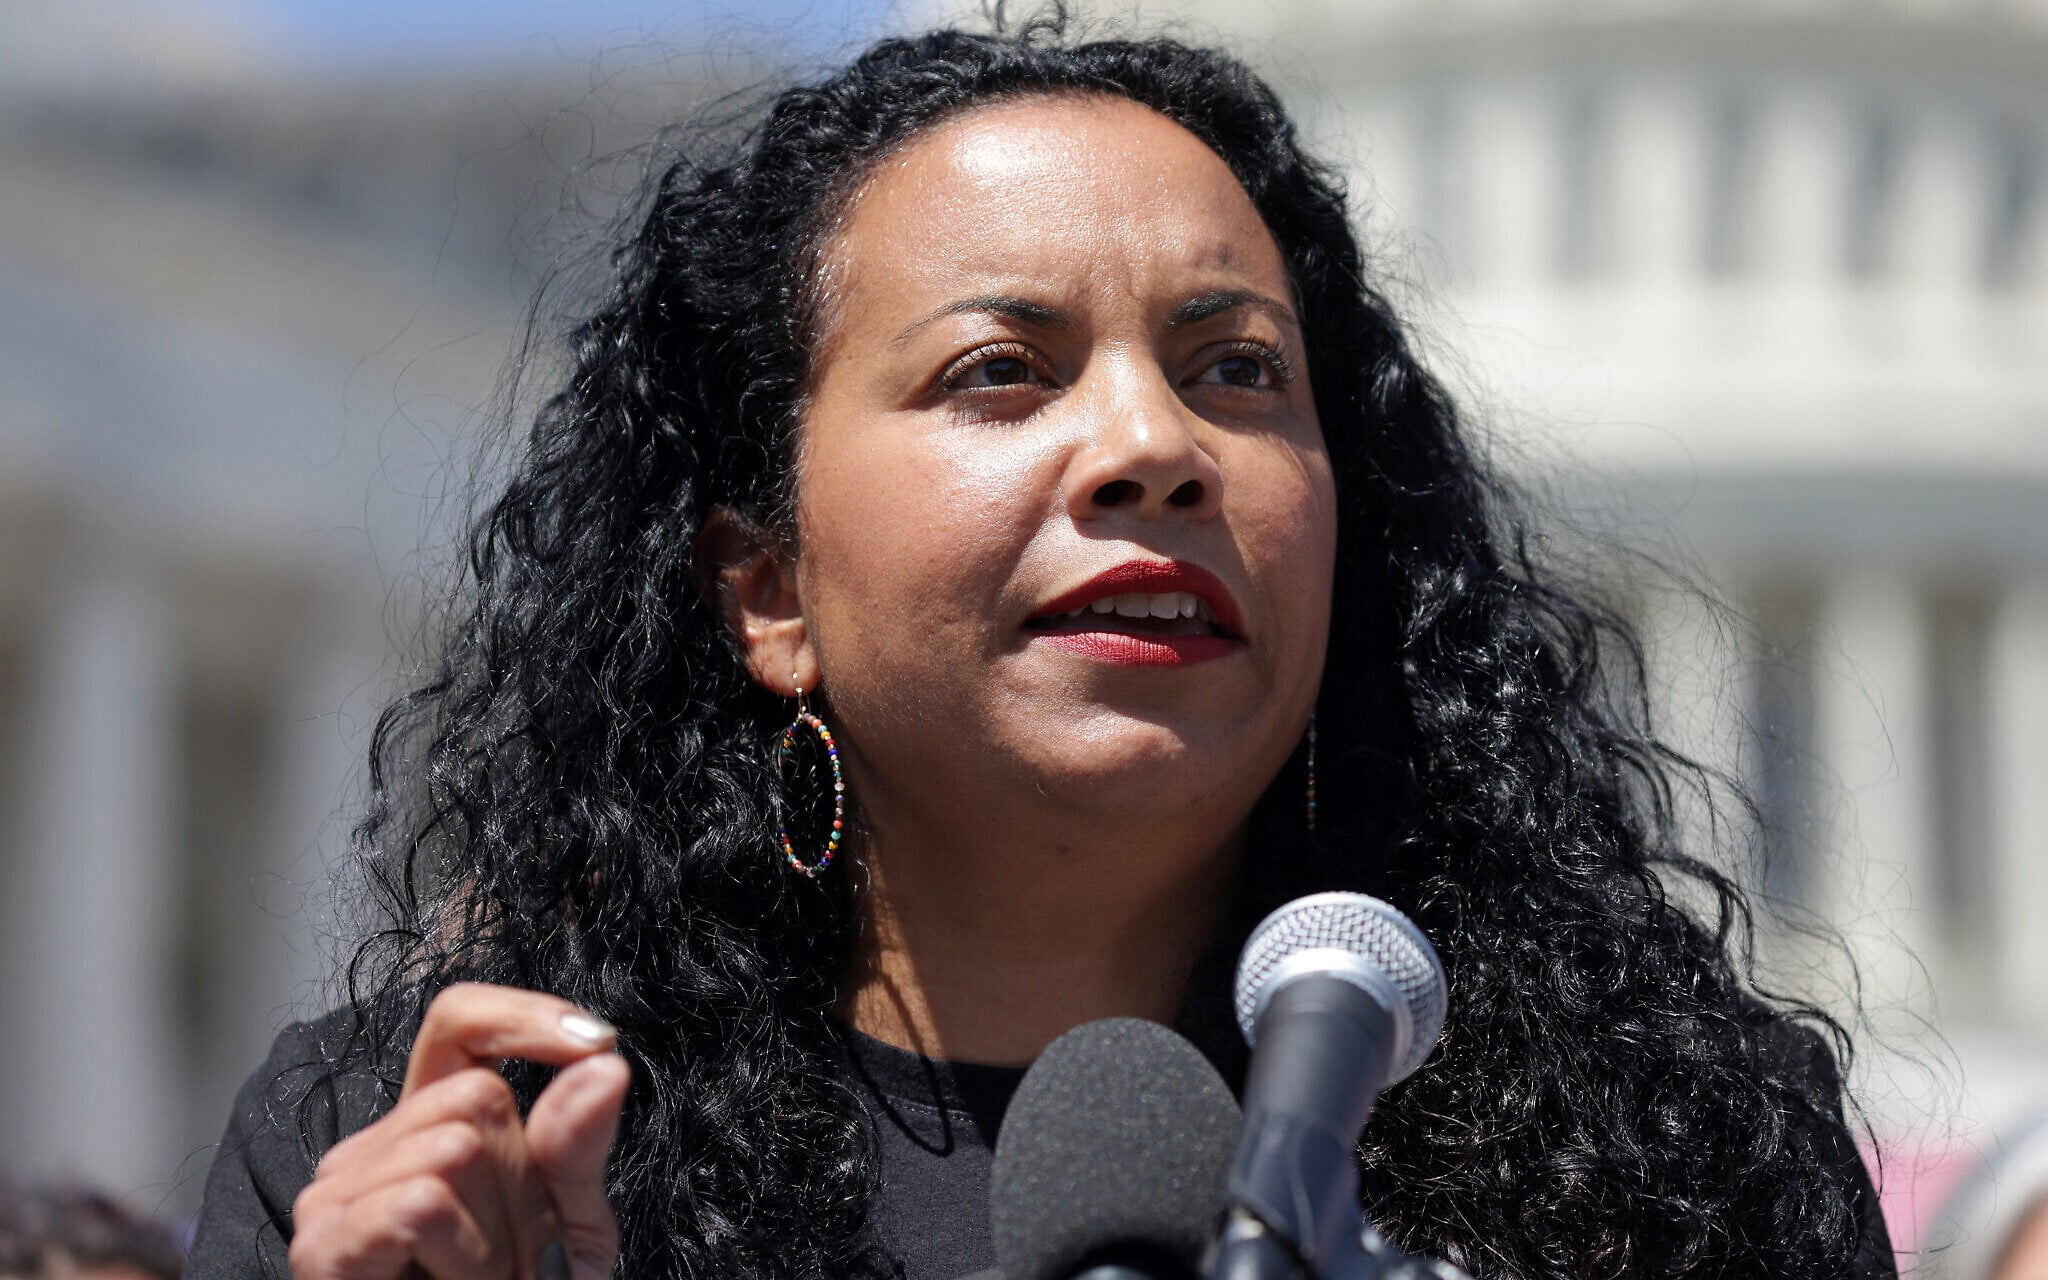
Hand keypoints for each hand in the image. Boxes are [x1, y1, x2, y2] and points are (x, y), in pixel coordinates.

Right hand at [288, 983, 631, 1279]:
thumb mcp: (568, 1230)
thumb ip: (579, 1148)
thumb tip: (604, 1063)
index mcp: (431, 1130)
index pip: (458, 1023)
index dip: (521, 1015)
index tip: (596, 1042)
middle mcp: (373, 1150)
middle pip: (477, 1095)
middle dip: (528, 1188)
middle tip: (514, 1263)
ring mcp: (336, 1195)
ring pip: (456, 1144)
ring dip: (503, 1236)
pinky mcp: (324, 1245)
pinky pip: (424, 1202)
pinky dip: (469, 1259)